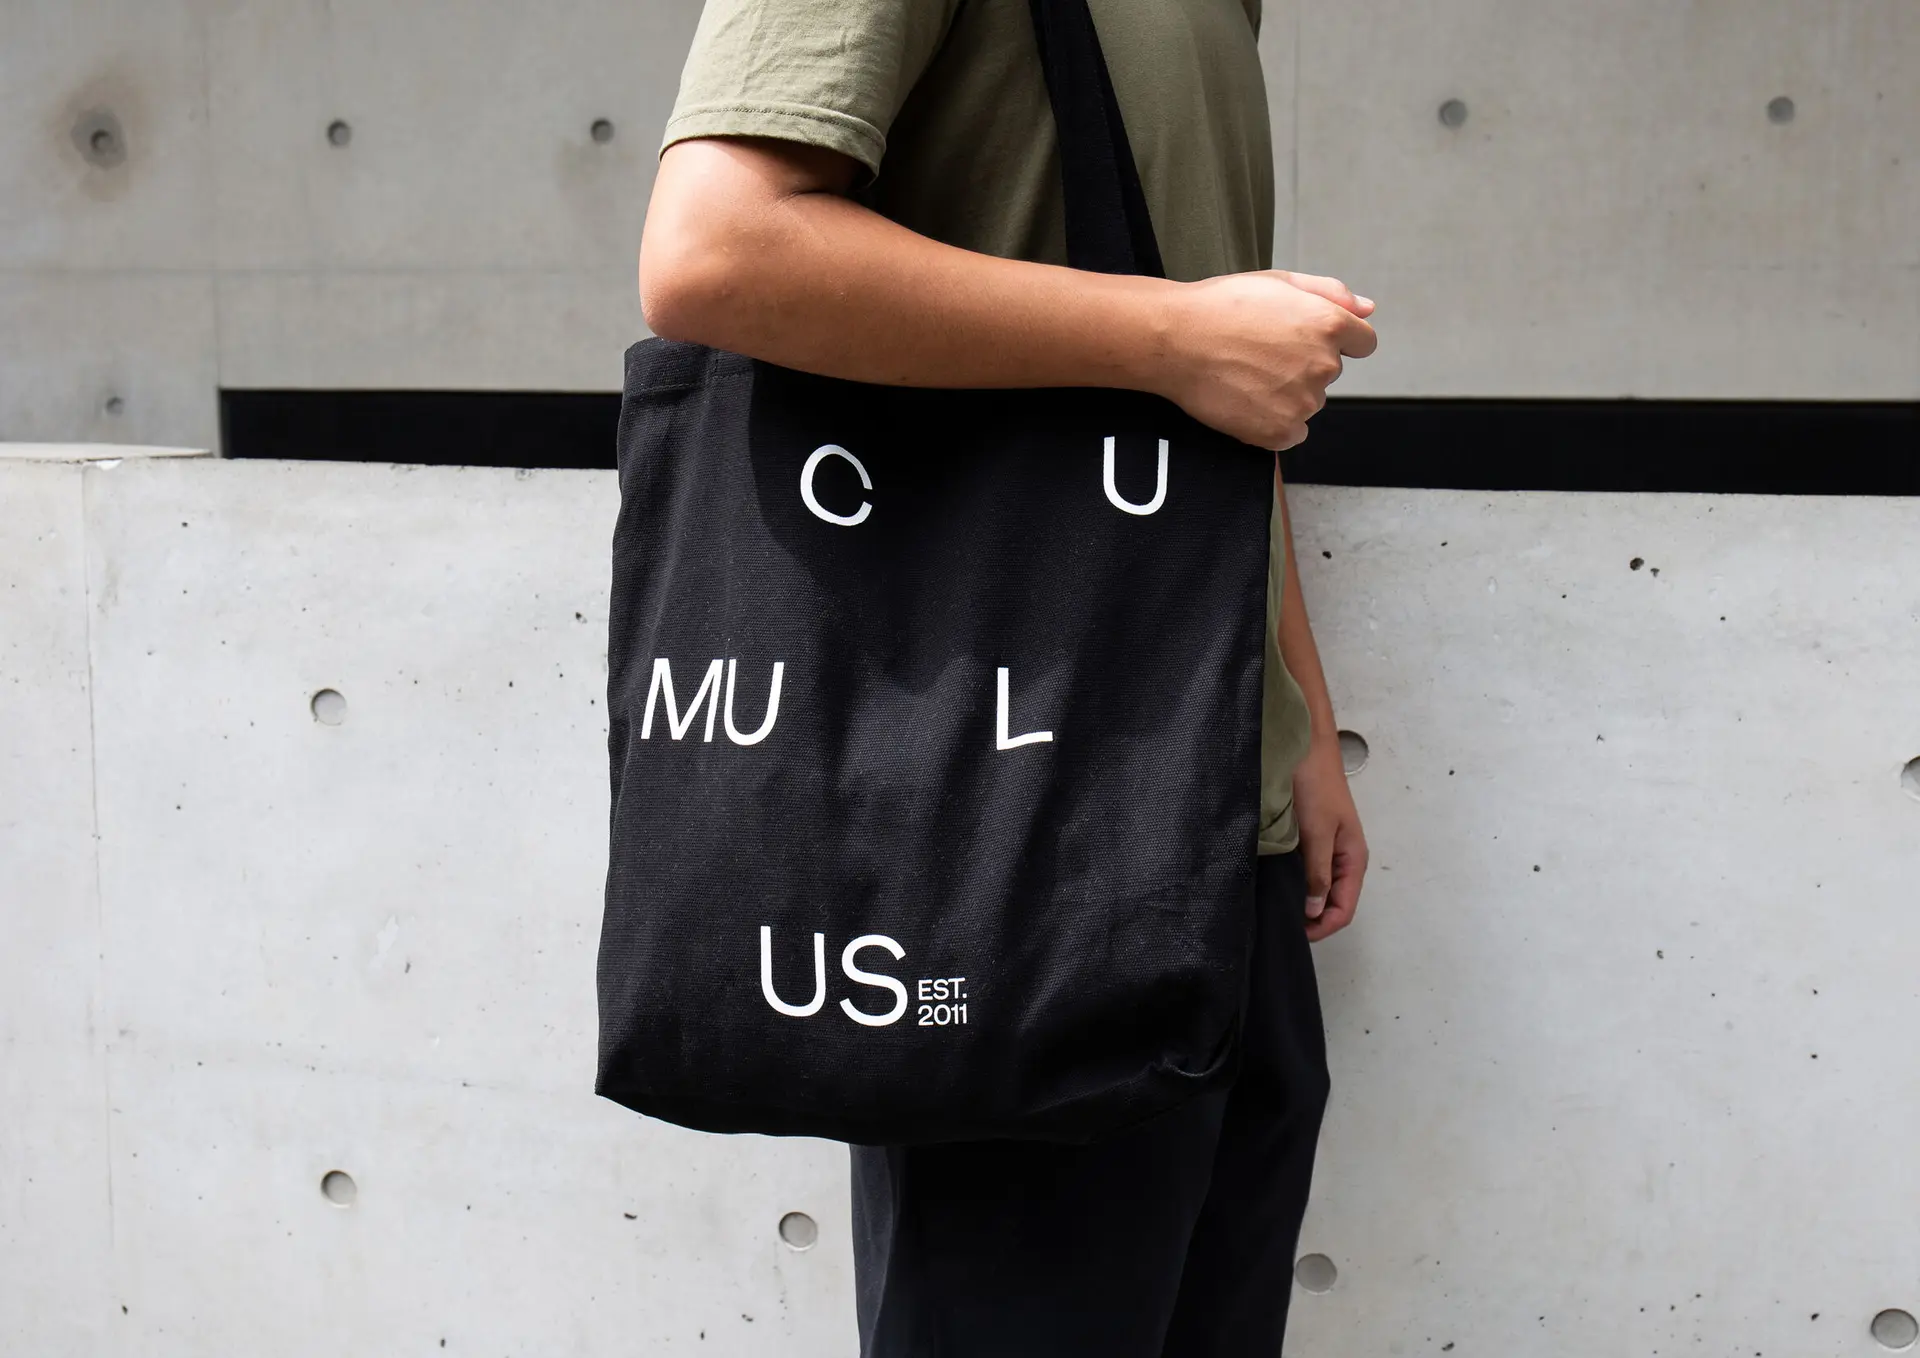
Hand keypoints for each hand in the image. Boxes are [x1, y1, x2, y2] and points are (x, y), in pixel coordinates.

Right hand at [1154, 271, 1376, 450]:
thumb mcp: (1279, 282)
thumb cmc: (1222, 306)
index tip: (1302, 341)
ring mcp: (1303, 402)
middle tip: (1259, 352)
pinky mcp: (1280, 431)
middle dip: (1303, 364)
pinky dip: (1273, 422)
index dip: (1334, 340)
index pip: (1363, 343)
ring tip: (1246, 374)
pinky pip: (1292, 432)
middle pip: (1329, 373)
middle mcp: (1324, 365)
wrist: (1176, 340)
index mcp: (1329, 325)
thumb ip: (1331, 293)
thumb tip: (1368, 309)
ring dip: (1287, 394)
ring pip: (1309, 402)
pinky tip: (1246, 401)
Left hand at [1291, 735, 1367, 940]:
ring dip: (1303, 903)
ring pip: (1319, 890)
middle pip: (1333, 904)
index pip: (1344, 909)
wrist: (1305, 748)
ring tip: (1276, 910)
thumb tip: (1314, 911)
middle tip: (1280, 925)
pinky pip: (1308, 872)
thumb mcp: (1318, 831)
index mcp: (1353, 860)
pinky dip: (1296, 885)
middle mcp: (1344, 859)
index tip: (1294, 933)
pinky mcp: (1312, 841)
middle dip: (1312, 920)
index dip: (1322, 927)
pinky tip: (1277, 887)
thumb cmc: (1315, 787)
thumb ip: (1318, 872)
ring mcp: (1328, 850)